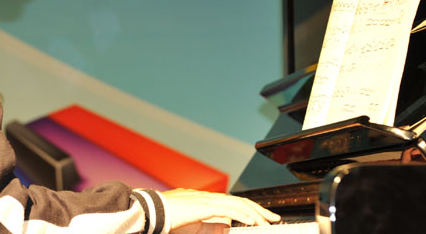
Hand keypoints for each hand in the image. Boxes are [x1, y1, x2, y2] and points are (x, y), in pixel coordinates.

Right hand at [161, 188, 279, 230]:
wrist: (151, 212)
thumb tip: (226, 227)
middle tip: (273, 218)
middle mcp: (209, 197)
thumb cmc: (168, 219)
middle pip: (240, 201)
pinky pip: (227, 209)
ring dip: (255, 214)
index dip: (251, 210)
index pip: (234, 203)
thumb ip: (210, 225)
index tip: (263, 218)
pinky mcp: (203, 206)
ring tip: (267, 223)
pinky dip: (242, 215)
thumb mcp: (194, 225)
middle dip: (259, 210)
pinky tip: (252, 222)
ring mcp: (206, 200)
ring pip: (237, 204)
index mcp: (207, 201)